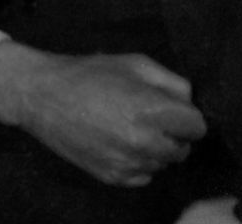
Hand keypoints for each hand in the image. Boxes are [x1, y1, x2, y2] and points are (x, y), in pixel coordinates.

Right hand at [0, 41, 205, 187]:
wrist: (44, 97)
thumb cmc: (91, 74)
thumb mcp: (138, 64)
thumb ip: (173, 83)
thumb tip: (190, 101)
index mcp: (154, 111)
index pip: (197, 127)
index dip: (188, 116)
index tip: (174, 110)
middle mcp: (144, 142)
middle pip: (182, 149)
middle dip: (175, 134)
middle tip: (153, 118)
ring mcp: (127, 163)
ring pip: (163, 164)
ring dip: (157, 150)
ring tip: (134, 129)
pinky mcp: (111, 177)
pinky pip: (143, 177)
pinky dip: (140, 163)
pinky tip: (122, 143)